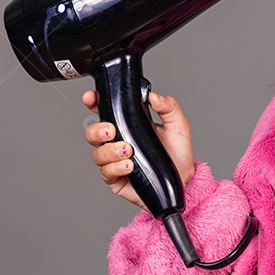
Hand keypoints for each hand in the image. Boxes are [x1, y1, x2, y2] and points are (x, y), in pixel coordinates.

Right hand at [83, 90, 195, 209]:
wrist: (183, 179)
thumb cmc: (178, 152)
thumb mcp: (177, 124)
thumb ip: (168, 106)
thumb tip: (153, 96)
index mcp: (129, 124)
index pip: (105, 111)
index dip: (93, 103)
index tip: (91, 98)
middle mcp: (118, 141)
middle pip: (92, 133)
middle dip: (97, 130)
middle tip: (112, 131)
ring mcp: (115, 160)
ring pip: (97, 153)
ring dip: (110, 151)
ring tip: (128, 150)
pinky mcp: (116, 178)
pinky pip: (106, 172)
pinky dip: (116, 167)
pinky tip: (129, 166)